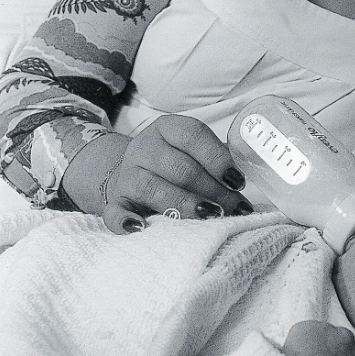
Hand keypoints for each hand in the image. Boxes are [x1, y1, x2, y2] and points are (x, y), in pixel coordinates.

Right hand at [62, 115, 251, 233]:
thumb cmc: (174, 162)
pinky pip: (114, 211)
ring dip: (185, 204)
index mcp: (168, 128)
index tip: (238, 180)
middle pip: (180, 168)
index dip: (218, 158)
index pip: (193, 136)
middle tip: (234, 207)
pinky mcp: (114, 200)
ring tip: (210, 216)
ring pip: (153, 188)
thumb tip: (241, 179)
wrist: (128, 171)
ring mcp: (128, 173)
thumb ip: (215, 159)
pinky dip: (125, 220)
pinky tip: (142, 227)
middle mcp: (145, 146)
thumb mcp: (192, 150)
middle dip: (212, 190)